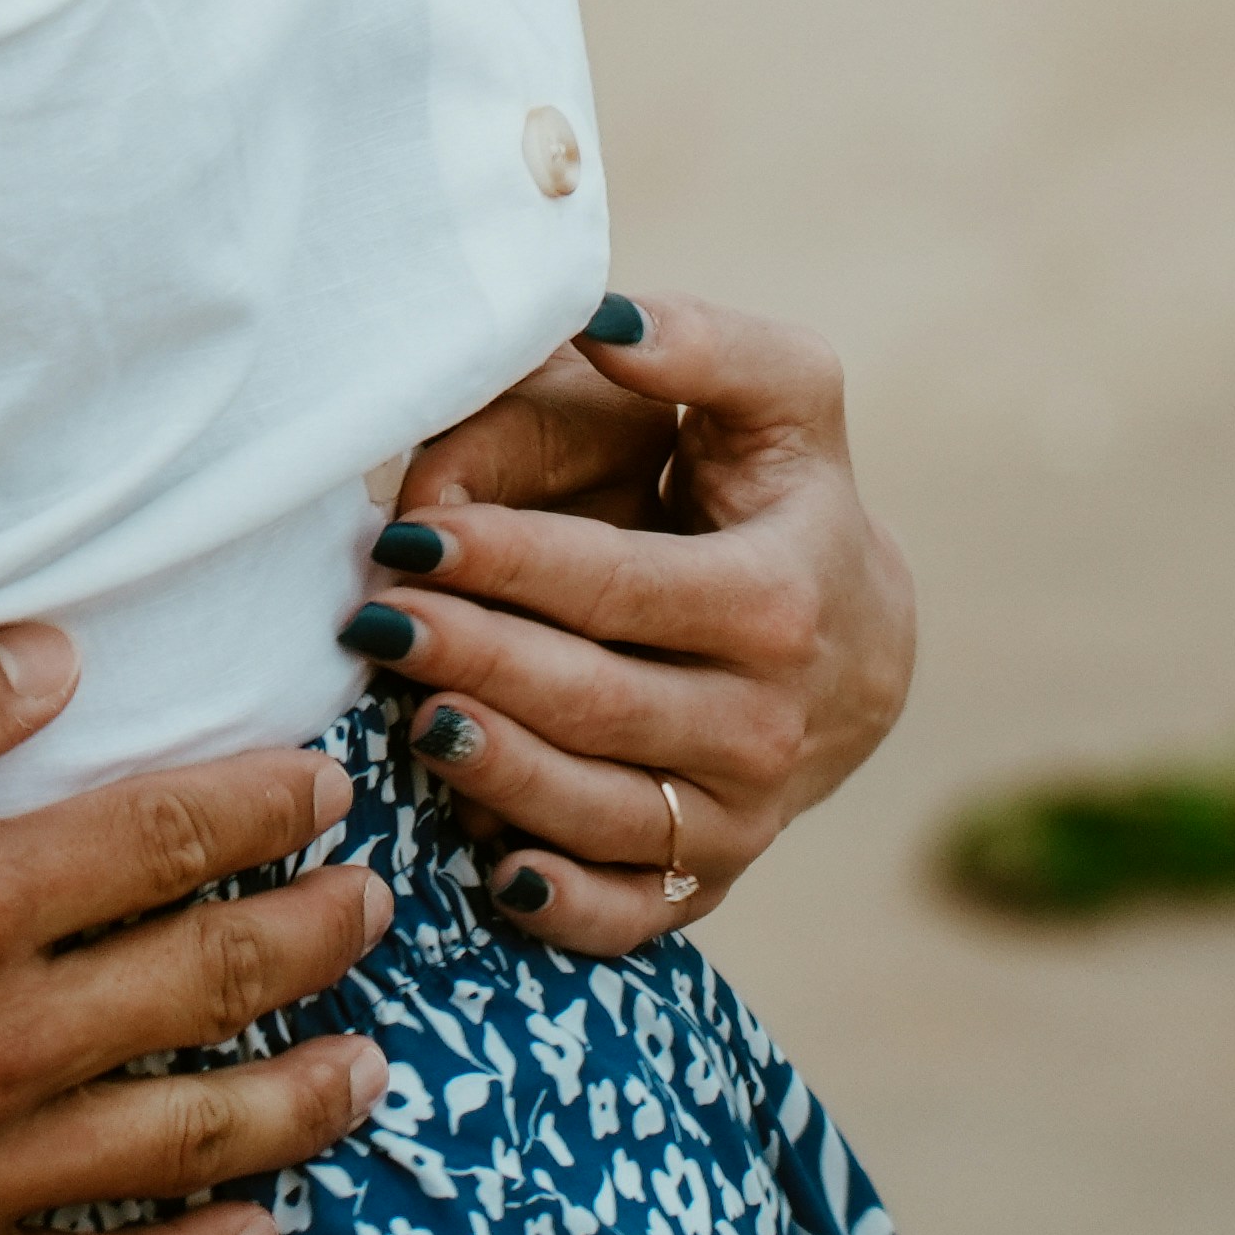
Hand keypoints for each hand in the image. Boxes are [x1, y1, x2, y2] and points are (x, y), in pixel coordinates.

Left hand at [358, 294, 914, 958]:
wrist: (860, 636)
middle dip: (475, 661)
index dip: (507, 563)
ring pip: (601, 813)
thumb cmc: (786, 492)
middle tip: (374, 621)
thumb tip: (601, 318)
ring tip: (410, 714)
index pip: (618, 588)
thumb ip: (700, 345)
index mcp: (782, 599)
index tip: (408, 536)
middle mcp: (769, 723)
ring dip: (495, 772)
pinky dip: (564, 908)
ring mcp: (742, 813)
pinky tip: (492, 872)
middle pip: (596, 704)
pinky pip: (633, 916)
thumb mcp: (779, 395)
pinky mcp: (710, 877)